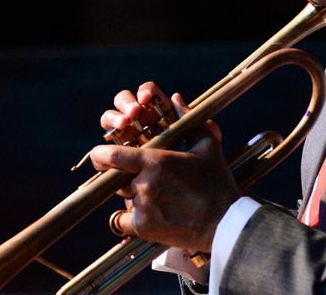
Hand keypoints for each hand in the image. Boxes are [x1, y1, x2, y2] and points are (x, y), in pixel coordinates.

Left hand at [92, 82, 240, 252]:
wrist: (225, 224)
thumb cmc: (217, 182)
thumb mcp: (207, 146)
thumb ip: (187, 119)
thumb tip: (176, 98)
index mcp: (154, 160)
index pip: (110, 155)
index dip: (100, 155)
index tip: (101, 156)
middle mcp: (143, 182)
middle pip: (115, 178)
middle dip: (122, 178)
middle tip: (137, 180)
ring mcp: (142, 206)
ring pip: (122, 198)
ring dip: (132, 197)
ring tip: (156, 199)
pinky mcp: (142, 227)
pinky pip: (121, 221)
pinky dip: (129, 220)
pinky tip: (148, 217)